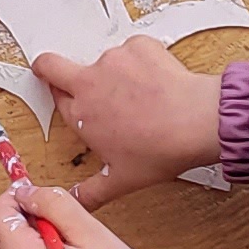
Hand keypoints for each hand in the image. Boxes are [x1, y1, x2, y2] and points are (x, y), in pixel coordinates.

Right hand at [32, 38, 223, 206]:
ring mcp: (112, 60)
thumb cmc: (160, 150)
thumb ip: (91, 193)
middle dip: (50, 68)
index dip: (64, 99)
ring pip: (103, 62)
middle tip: (63, 74)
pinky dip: (140, 63)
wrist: (197, 122)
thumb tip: (75, 202)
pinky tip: (155, 83)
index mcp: (80, 114)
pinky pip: (132, 51)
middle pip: (52, 65)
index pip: (57, 98)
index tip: (73, 101)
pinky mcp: (137, 46)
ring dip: (115, 74)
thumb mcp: (122, 180)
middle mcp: (89, 82)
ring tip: (140, 95)